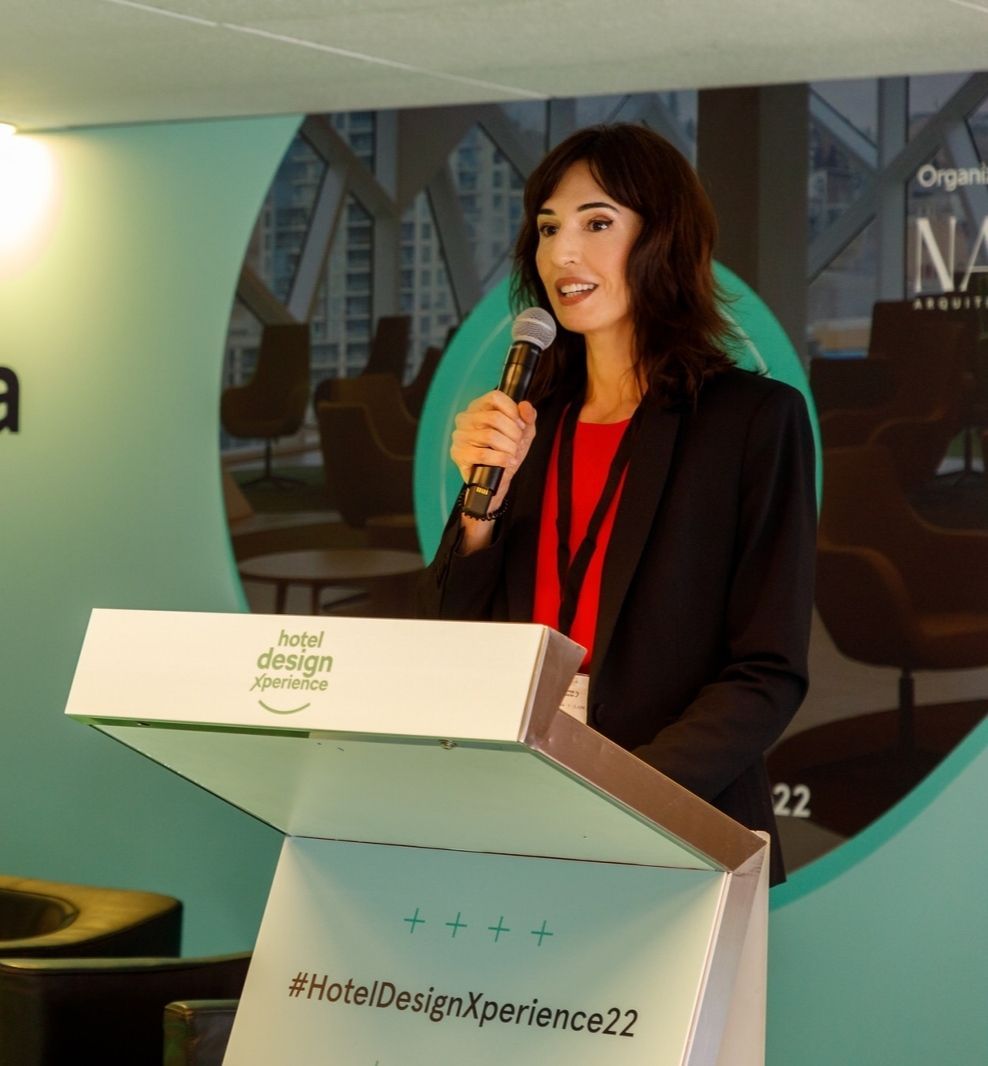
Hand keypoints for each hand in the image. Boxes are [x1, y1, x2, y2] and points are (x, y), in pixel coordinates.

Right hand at [451, 390, 536, 511]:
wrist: (497, 477)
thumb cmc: (505, 451)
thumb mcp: (523, 431)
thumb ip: (528, 416)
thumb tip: (525, 407)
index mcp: (479, 407)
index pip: (495, 397)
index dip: (512, 411)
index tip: (521, 425)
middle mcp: (466, 418)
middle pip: (494, 417)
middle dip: (513, 433)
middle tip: (517, 443)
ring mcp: (460, 436)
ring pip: (490, 436)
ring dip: (508, 447)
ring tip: (512, 453)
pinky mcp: (459, 454)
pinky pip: (483, 454)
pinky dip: (500, 458)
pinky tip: (507, 462)